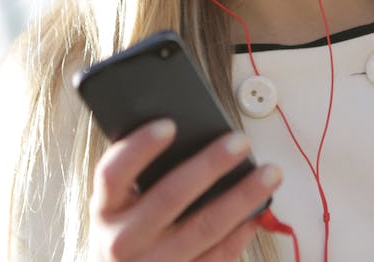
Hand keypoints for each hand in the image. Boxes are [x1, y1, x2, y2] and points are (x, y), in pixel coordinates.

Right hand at [88, 119, 282, 260]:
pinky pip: (217, 257)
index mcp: (105, 208)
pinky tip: (258, 213)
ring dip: (241, 198)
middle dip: (209, 166)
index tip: (169, 124)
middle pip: (169, 197)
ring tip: (268, 174)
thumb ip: (140, 173)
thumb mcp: (117, 202)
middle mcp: (123, 240)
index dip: (140, 148)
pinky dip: (241, 233)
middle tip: (239, 142)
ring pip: (203, 228)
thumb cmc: (124, 228)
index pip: (114, 173)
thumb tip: (190, 134)